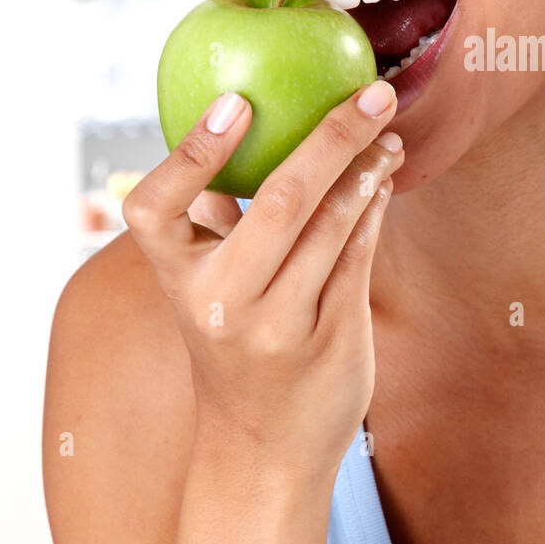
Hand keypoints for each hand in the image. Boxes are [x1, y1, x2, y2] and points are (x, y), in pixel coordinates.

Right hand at [122, 80, 403, 481]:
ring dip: (367, 168)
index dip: (193, 151)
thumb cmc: (234, 346)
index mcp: (178, 280)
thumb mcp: (205, 290)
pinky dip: (373, 207)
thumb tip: (234, 125)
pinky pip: (358, 254)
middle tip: (372, 93)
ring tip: (387, 132)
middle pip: (281, 200)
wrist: (263, 450)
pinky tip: (384, 177)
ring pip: (333, 224)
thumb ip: (214, 221)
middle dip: (333, 137)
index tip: (236, 101)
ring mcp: (279, 325)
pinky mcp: (330, 337)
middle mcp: (223, 303)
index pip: (157, 207)